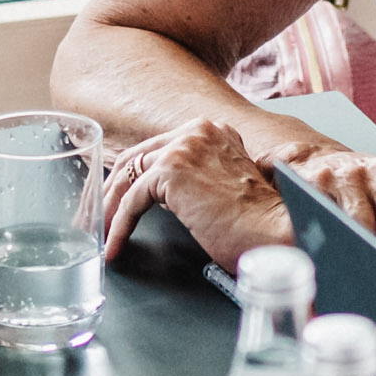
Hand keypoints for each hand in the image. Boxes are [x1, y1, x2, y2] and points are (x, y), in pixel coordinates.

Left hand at [94, 117, 293, 271]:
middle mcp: (199, 130)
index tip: (119, 200)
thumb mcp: (224, 190)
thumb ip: (196, 181)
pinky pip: (133, 200)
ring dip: (110, 208)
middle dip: (114, 189)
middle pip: (139, 157)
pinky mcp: (172, 171)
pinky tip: (116, 244)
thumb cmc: (259, 225)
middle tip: (98, 215)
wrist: (277, 233)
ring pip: (130, 176)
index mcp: (214, 131)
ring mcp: (185, 147)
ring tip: (101, 233)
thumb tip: (164, 197)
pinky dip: (120, 225)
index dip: (135, 176)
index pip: (160, 149)